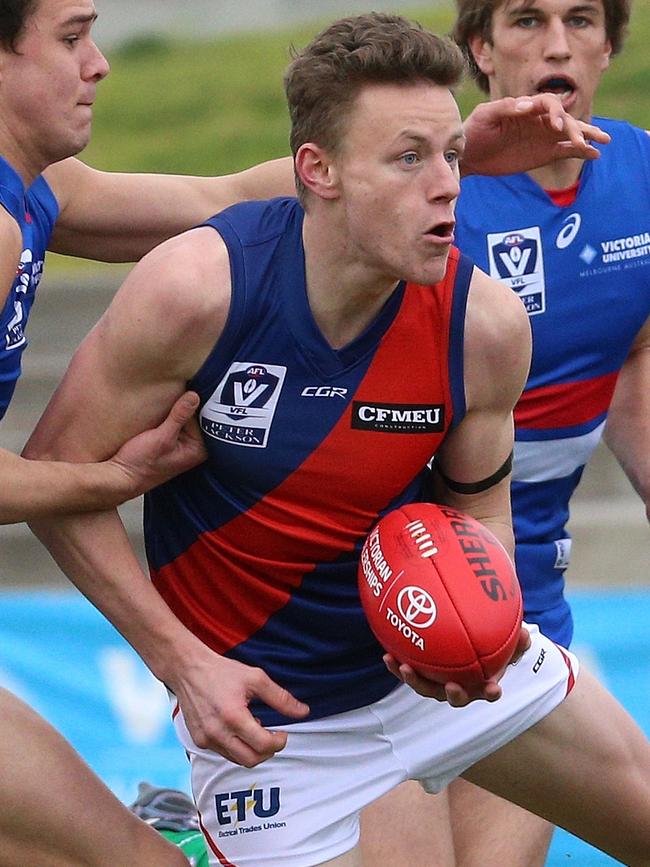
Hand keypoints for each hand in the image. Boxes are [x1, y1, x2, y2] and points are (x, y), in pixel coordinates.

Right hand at [110, 391, 206, 497]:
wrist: (119, 475)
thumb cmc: (140, 464)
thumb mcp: (161, 438)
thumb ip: (178, 417)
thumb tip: (194, 396)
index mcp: (199, 449)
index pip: (205, 417)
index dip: (196, 402)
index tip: (189, 386)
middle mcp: (194, 446)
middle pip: (196, 416)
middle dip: (185, 404)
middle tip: (176, 387)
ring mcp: (181, 442)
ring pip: (183, 416)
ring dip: (174, 407)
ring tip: (166, 396)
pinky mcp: (169, 438)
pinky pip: (173, 420)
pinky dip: (167, 412)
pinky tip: (159, 406)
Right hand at [168, 645, 309, 767]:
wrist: (189, 670)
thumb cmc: (221, 672)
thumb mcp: (256, 679)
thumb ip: (281, 698)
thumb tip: (303, 711)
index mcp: (233, 717)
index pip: (263, 745)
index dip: (279, 742)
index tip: (283, 733)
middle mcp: (217, 733)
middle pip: (252, 760)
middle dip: (268, 751)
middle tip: (273, 736)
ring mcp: (206, 740)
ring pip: (237, 759)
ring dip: (252, 750)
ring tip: (254, 728)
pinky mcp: (198, 741)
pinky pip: (224, 753)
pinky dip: (237, 747)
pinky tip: (238, 728)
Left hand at [384, 625, 530, 707]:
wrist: (466, 640)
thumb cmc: (488, 643)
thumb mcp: (504, 639)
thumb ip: (517, 639)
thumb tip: (526, 633)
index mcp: (481, 682)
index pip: (488, 692)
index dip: (490, 693)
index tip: (494, 689)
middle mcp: (459, 686)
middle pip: (455, 697)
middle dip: (453, 695)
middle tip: (451, 686)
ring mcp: (438, 682)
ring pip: (427, 688)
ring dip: (416, 681)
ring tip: (406, 668)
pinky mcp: (421, 674)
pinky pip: (409, 672)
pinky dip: (397, 667)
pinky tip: (387, 656)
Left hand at [461, 94, 610, 176]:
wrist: (468, 155)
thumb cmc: (474, 130)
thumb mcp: (485, 116)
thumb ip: (504, 108)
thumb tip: (525, 105)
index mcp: (527, 107)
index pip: (549, 104)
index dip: (556, 112)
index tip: (555, 126)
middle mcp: (540, 120)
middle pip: (565, 120)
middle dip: (576, 128)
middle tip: (582, 140)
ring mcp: (544, 137)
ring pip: (571, 134)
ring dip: (587, 136)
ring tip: (603, 141)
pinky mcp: (544, 154)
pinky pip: (566, 152)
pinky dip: (581, 153)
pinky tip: (594, 155)